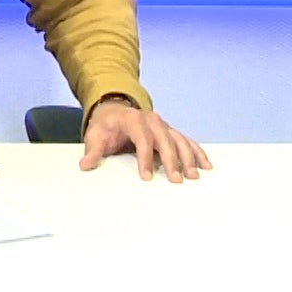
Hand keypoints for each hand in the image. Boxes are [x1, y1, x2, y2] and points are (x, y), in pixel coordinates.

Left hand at [80, 99, 211, 181]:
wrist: (114, 111)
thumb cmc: (106, 127)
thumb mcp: (95, 136)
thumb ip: (93, 151)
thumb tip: (85, 165)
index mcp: (132, 119)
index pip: (141, 139)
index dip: (144, 158)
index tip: (146, 176)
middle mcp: (151, 120)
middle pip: (164, 140)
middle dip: (172, 160)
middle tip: (177, 180)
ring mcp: (163, 125)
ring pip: (179, 140)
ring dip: (188, 158)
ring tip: (194, 176)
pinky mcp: (170, 131)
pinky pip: (186, 141)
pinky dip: (197, 152)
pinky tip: (206, 165)